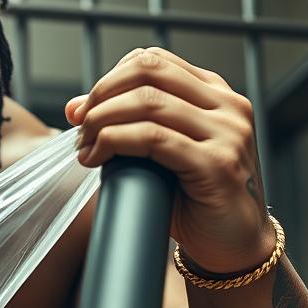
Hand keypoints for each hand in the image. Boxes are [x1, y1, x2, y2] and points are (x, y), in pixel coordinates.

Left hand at [65, 47, 276, 274]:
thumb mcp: (159, 155)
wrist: (233, 247)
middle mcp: (227, 106)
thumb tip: (74, 108)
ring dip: (102, 122)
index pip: (153, 60)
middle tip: (79, 127)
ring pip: (147, 103)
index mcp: (215, 95)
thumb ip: (128, 127)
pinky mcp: (217, 164)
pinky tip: (97, 158)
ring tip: (84, 148)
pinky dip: (115, 142)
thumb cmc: (194, 203)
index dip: (109, 79)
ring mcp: (227, 133)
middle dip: (102, 95)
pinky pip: (154, 139)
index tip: (84, 111)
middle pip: (148, 72)